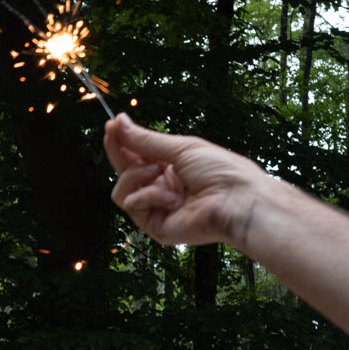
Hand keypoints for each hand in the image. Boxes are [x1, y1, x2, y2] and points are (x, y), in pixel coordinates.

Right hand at [104, 114, 270, 248]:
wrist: (237, 200)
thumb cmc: (221, 171)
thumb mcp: (182, 147)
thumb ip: (147, 141)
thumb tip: (119, 123)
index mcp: (172, 169)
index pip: (139, 156)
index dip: (124, 141)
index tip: (112, 124)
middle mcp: (162, 188)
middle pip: (126, 171)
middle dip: (118, 151)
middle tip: (111, 133)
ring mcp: (157, 208)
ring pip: (122, 189)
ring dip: (136, 174)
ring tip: (158, 170)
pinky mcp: (154, 226)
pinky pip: (133, 205)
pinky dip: (148, 195)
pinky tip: (169, 197)